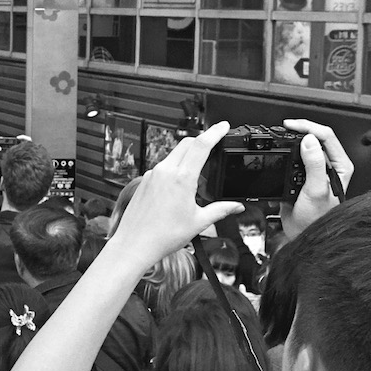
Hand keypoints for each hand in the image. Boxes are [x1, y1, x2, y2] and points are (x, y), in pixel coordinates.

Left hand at [104, 122, 244, 276]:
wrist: (135, 243)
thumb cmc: (163, 235)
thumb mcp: (199, 222)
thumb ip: (220, 210)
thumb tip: (236, 206)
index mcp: (182, 178)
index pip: (201, 145)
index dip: (214, 132)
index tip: (223, 126)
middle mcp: (165, 171)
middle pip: (187, 144)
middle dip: (201, 140)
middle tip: (214, 144)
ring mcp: (152, 175)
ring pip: (173, 154)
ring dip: (186, 155)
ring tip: (196, 173)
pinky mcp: (144, 181)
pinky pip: (162, 167)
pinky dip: (174, 168)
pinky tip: (178, 185)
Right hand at [279, 119, 352, 239]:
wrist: (303, 234)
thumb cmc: (317, 218)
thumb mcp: (316, 190)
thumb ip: (314, 164)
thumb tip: (309, 140)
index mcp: (339, 166)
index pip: (326, 136)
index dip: (308, 127)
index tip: (290, 126)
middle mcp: (329, 165)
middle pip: (315, 137)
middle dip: (299, 130)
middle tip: (283, 128)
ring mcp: (314, 170)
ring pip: (303, 145)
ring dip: (291, 140)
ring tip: (280, 136)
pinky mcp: (301, 175)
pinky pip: (292, 157)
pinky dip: (284, 152)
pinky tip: (278, 152)